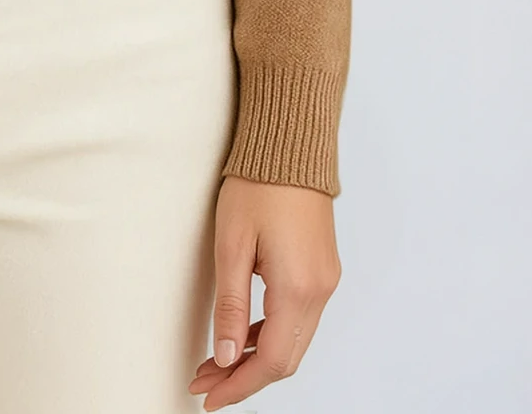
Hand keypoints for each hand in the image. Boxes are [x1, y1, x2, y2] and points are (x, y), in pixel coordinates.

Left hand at [188, 175, 340, 408]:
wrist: (290, 143)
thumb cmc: (258, 185)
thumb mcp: (232, 245)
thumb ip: (230, 306)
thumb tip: (225, 357)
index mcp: (298, 288)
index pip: (271, 361)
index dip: (239, 386)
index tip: (208, 397)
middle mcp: (320, 290)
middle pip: (286, 359)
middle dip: (244, 377)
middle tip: (205, 382)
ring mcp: (326, 280)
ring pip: (294, 341)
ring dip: (256, 357)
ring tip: (216, 362)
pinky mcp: (323, 269)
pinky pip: (299, 318)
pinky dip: (271, 334)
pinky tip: (242, 333)